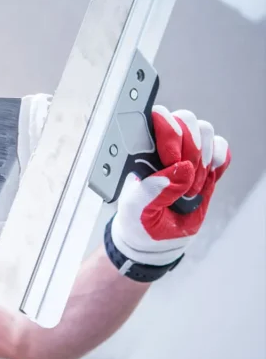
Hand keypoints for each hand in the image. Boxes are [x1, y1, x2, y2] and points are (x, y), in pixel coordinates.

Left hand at [110, 106, 231, 265]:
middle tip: (184, 176)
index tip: (170, 158)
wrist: (158, 239)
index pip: (154, 119)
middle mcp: (162, 145)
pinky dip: (219, 160)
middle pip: (185, 119)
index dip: (168, 132)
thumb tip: (179, 171)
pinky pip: (221, 147)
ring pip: (204, 130)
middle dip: (189, 147)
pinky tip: (208, 177)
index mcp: (138, 151)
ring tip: (191, 185)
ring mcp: (186, 152)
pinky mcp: (206, 164)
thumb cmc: (140, 221)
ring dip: (203, 158)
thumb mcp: (136, 211)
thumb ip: (151, 191)